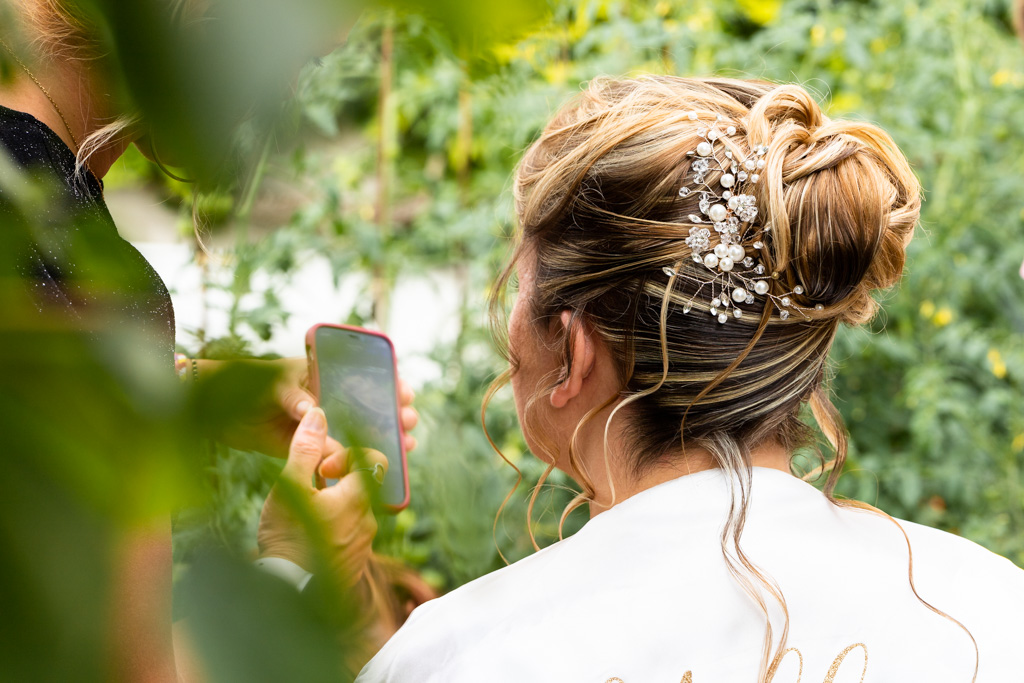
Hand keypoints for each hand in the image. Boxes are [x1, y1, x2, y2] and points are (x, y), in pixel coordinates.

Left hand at [212, 357, 418, 457]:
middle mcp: (333, 399)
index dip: (389, 382)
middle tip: (408, 420)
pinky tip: (382, 465)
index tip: (404, 391)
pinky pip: (343, 455)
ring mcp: (327, 425)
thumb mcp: (273, 386)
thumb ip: (294, 399)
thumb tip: (312, 411)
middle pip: (372, 405)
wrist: (221, 414)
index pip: (366, 375)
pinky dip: (362, 460)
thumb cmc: (250, 386)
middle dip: (395, 412)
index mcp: (326, 375)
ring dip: (387, 436)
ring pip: (364, 431)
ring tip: (407, 443)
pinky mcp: (316, 449)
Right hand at [257, 407, 387, 586]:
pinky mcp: (355, 565)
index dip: (348, 456)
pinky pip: (349, 537)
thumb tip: (318, 414)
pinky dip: (333, 530)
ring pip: (354, 513)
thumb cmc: (287, 538)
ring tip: (303, 516)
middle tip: (309, 490)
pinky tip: (308, 538)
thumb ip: (305, 448)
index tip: (322, 469)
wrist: (287, 595)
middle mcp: (369, 522)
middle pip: (361, 487)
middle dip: (337, 482)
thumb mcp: (290, 486)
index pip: (375, 459)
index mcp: (359, 498)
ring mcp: (364, 546)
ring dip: (333, 507)